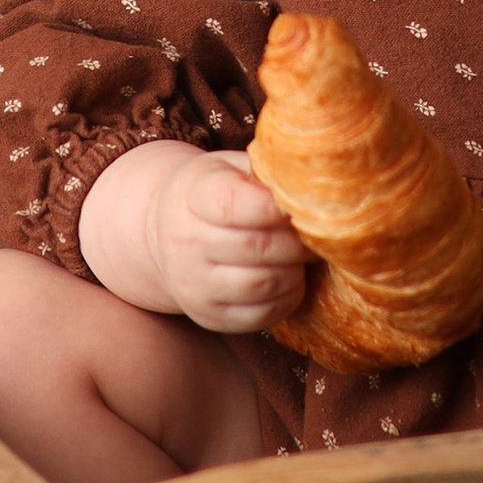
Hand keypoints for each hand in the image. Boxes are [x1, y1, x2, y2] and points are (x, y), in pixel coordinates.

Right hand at [78, 139, 306, 331]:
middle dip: (297, 242)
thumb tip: (312, 186)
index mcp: (194, 195)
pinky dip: (288, 299)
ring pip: (262, 285)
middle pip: (257, 247)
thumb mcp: (230, 167)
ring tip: (304, 258)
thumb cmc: (213, 193)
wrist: (165, 233)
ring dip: (295, 271)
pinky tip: (291, 280)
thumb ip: (265, 172)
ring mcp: (194, 284)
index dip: (276, 207)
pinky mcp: (209, 315)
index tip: (299, 207)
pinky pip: (261, 316)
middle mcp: (186, 242)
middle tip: (317, 235)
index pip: (233, 204)